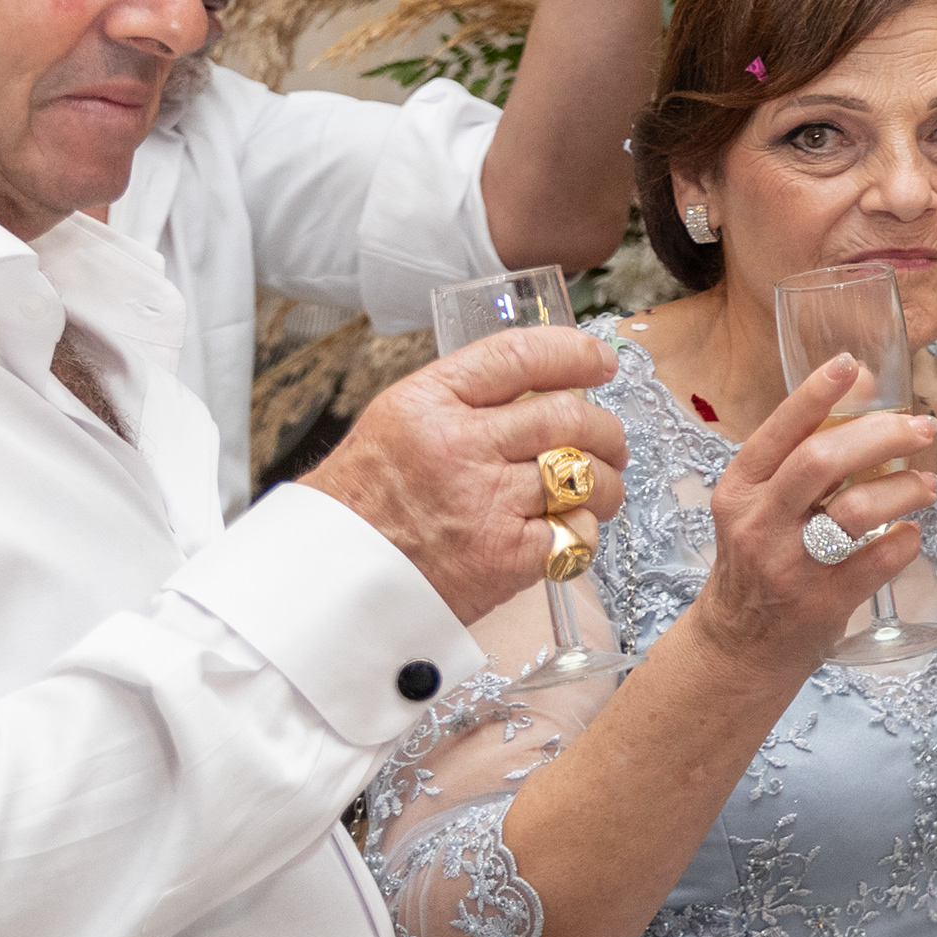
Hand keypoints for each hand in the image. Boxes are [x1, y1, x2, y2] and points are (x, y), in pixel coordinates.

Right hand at [304, 327, 631, 620]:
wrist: (327, 583)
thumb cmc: (362, 505)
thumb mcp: (397, 425)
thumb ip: (465, 403)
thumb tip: (544, 389)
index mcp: (428, 403)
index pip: (519, 356)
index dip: (574, 353)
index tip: (600, 362)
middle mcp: (459, 445)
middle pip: (568, 417)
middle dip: (605, 429)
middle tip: (609, 442)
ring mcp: (485, 501)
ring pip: (584, 475)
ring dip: (606, 482)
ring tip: (600, 489)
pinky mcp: (505, 555)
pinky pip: (575, 532)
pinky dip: (583, 532)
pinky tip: (568, 532)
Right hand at [692, 356, 936, 678]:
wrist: (739, 645)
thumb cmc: (759, 560)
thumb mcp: (760, 504)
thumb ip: (800, 455)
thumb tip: (863, 388)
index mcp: (740, 490)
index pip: (777, 432)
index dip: (815, 394)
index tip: (852, 365)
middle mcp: (758, 523)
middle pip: (822, 462)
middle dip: (881, 436)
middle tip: (922, 428)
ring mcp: (789, 565)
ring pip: (856, 510)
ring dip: (903, 490)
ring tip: (927, 487)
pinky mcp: (822, 602)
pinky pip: (878, 560)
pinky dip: (906, 542)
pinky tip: (910, 535)